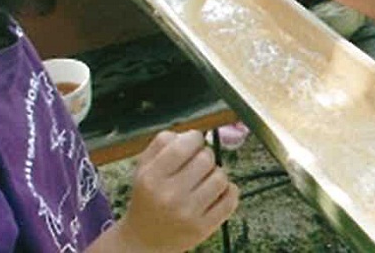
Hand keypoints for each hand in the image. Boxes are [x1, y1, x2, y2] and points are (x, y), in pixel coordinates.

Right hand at [112, 130, 237, 252]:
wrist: (144, 240)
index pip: (183, 145)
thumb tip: (190, 133)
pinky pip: (231, 199)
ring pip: (221, 177)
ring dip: (216, 174)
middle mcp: (169, 196)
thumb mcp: (143, 167)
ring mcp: (188, 214)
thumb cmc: (147, 198)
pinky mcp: (204, 228)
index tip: (194, 141)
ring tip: (204, 180)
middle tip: (197, 164)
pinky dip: (228, 191)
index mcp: (151, 177)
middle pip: (206, 158)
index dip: (195, 138)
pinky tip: (216, 192)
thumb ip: (161, 143)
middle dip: (205, 156)